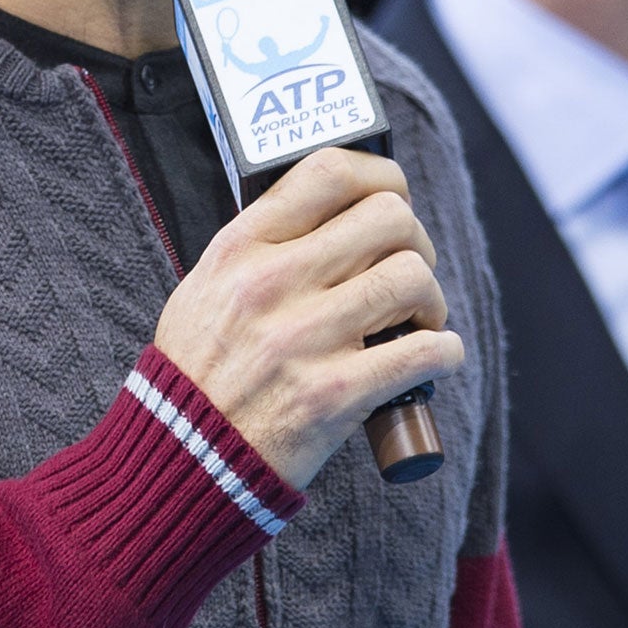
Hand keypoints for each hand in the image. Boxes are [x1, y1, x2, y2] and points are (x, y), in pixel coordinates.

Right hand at [152, 146, 464, 488]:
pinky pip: (424, 352)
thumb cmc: (201, 368)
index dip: (381, 175)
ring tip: (419, 319)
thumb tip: (335, 210)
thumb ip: (263, 244)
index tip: (392, 197)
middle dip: (415, 241)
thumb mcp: (208, 283)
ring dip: (432, 298)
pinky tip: (434, 356)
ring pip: (412, 277)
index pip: (329, 171)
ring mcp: (305, 338)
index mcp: (242, 247)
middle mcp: (273, 283)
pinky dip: (444, 351)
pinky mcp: (335, 394)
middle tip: (407, 269)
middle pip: (388, 218)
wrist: (183, 455)